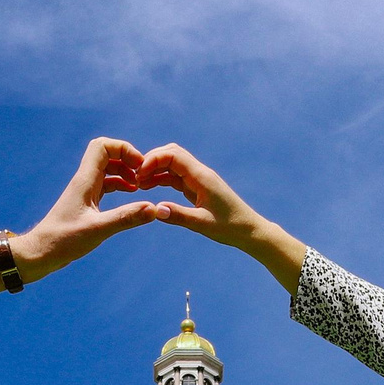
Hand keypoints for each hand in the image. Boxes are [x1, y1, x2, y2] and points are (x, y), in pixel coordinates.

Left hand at [12, 138, 157, 281]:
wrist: (41, 252)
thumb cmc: (63, 240)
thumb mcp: (98, 230)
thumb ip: (126, 218)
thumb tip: (154, 209)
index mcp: (85, 181)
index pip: (103, 147)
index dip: (124, 149)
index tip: (139, 166)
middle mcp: (84, 181)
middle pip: (107, 154)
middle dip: (127, 159)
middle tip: (143, 176)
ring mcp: (84, 191)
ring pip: (107, 169)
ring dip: (125, 172)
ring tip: (140, 186)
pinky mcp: (86, 202)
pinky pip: (106, 184)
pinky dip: (120, 185)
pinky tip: (131, 196)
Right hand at [136, 144, 307, 293]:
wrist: (249, 230)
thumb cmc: (229, 227)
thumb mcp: (202, 224)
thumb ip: (179, 215)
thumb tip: (156, 209)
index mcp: (202, 176)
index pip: (173, 155)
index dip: (153, 160)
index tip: (139, 175)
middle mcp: (200, 173)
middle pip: (171, 154)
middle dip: (151, 161)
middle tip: (135, 178)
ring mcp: (198, 179)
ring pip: (172, 164)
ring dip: (155, 170)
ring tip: (138, 184)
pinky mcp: (197, 187)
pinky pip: (175, 177)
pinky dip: (161, 179)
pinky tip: (149, 188)